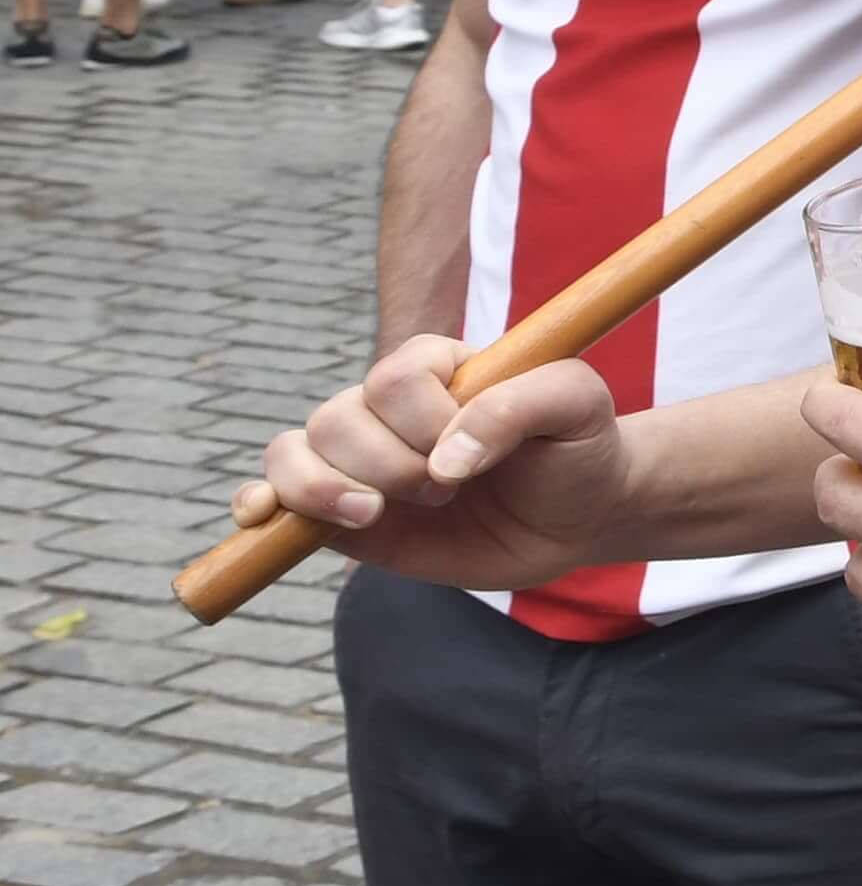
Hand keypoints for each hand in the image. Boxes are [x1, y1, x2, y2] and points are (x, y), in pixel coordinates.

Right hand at [241, 334, 637, 590]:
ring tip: (382, 513)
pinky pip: (272, 494)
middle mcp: (389, 408)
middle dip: (391, 467)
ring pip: (296, 452)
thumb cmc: (579, 448)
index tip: (471, 458)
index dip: (427, 422)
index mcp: (438, 365)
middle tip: (449, 492)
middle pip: (337, 419)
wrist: (578, 514)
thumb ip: (518, 407)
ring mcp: (361, 457)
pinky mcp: (343, 512)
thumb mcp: (578, 406)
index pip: (396, 378)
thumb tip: (446, 460)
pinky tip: (264, 519)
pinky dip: (258, 503)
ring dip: (331, 490)